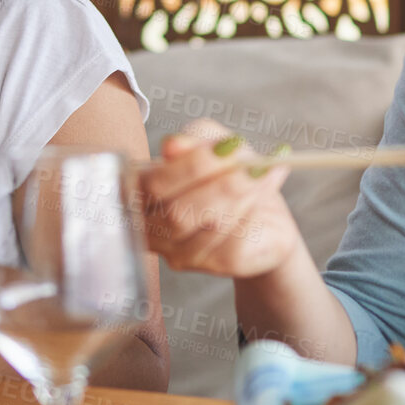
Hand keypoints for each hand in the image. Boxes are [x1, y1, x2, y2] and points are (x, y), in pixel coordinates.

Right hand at [138, 118, 300, 278]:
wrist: (264, 212)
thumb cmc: (229, 172)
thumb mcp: (213, 142)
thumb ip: (194, 139)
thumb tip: (173, 145)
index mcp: (141, 193)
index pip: (152, 185)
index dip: (191, 166)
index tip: (227, 147)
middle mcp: (152, 229)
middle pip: (177, 213)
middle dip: (219, 184)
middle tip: (251, 165)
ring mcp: (180, 254)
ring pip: (207, 228)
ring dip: (241, 197)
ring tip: (262, 173)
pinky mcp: (217, 265)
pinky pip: (233, 244)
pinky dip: (253, 215)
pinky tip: (262, 198)